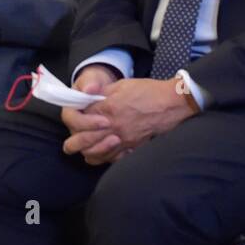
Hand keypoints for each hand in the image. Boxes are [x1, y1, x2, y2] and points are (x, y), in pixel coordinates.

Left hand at [63, 76, 195, 165]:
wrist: (172, 103)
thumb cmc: (148, 91)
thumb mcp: (121, 85)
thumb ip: (101, 92)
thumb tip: (86, 97)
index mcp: (108, 109)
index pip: (80, 119)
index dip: (76, 118)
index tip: (78, 116)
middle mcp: (113, 127)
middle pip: (82, 141)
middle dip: (73, 141)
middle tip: (73, 139)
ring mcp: (123, 140)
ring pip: (94, 155)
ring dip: (87, 151)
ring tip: (85, 147)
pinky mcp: (132, 147)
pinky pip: (112, 160)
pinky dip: (104, 158)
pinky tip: (102, 152)